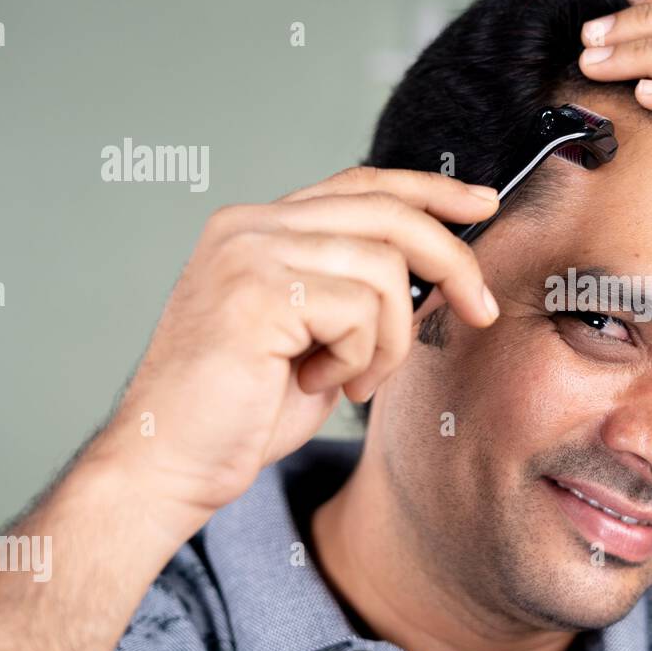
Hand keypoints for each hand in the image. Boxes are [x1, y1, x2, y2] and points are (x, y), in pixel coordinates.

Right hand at [89, 167, 500, 520]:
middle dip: (452, 262)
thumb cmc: (242, 411)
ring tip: (353, 380)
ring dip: (389, 340)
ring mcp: (249, 254)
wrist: (169, 465)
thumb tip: (440, 271)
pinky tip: (318, 384)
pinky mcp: (257, 293)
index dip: (428, 190)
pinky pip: (361, 311)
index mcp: (258, 228)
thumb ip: (359, 291)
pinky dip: (359, 359)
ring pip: (384, 270)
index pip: (361, 185)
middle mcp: (249, 226)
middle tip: (480, 311)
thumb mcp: (317, 336)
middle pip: (387, 214)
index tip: (482, 203)